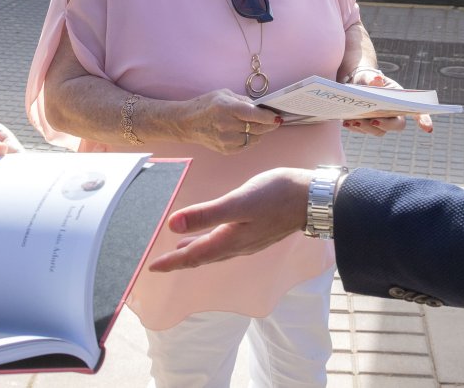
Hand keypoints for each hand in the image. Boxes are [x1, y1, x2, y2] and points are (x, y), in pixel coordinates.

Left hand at [148, 167, 312, 272]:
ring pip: (214, 251)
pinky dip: (211, 242)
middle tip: (161, 264)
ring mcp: (248, 240)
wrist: (312, 198)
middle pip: (202, 257)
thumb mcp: (238, 202)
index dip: (172, 262)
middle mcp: (237, 245)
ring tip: (180, 250)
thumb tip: (172, 225)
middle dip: (180, 260)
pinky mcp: (257, 231)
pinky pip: (226, 243)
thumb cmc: (276, 195)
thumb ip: (206, 214)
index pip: (193, 256)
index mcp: (229, 240)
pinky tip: (212, 234)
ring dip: (195, 252)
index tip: (152, 267)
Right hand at [175, 89, 283, 154]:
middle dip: (269, 125)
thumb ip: (243, 100)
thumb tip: (260, 106)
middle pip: (258, 128)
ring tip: (259, 125)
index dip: (269, 117)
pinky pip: (246, 145)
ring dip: (260, 132)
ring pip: (254, 138)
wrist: (186, 123)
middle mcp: (228, 126)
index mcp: (228, 108)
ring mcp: (227, 140)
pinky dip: (250, 139)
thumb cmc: (206, 105)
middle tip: (275, 121)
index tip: (277, 116)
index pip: (255, 115)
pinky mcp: (226, 150)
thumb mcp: (224, 94)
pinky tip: (247, 132)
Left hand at [340, 70, 434, 134]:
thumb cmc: (367, 78)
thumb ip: (372, 78)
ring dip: (367, 128)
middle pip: (396, 126)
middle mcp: (393, 113)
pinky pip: (364, 131)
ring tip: (353, 121)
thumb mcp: (368, 76)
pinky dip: (355, 128)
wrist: (353, 83)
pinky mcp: (367, 125)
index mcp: (400, 100)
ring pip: (379, 131)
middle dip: (386, 125)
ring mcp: (381, 121)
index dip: (424, 120)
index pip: (416, 111)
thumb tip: (377, 80)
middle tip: (373, 120)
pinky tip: (347, 122)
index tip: (428, 129)